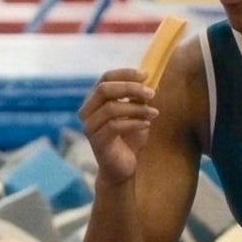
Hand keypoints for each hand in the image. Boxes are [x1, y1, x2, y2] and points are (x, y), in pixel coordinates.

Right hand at [77, 70, 158, 185]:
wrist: (123, 167)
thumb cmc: (129, 138)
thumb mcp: (136, 113)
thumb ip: (138, 97)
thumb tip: (150, 80)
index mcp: (95, 100)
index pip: (105, 78)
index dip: (125, 74)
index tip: (146, 75)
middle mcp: (87, 111)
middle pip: (104, 89)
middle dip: (130, 88)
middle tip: (152, 93)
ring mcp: (89, 126)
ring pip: (110, 108)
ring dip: (136, 108)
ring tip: (154, 113)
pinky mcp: (96, 141)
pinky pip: (115, 126)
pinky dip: (134, 122)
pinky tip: (147, 124)